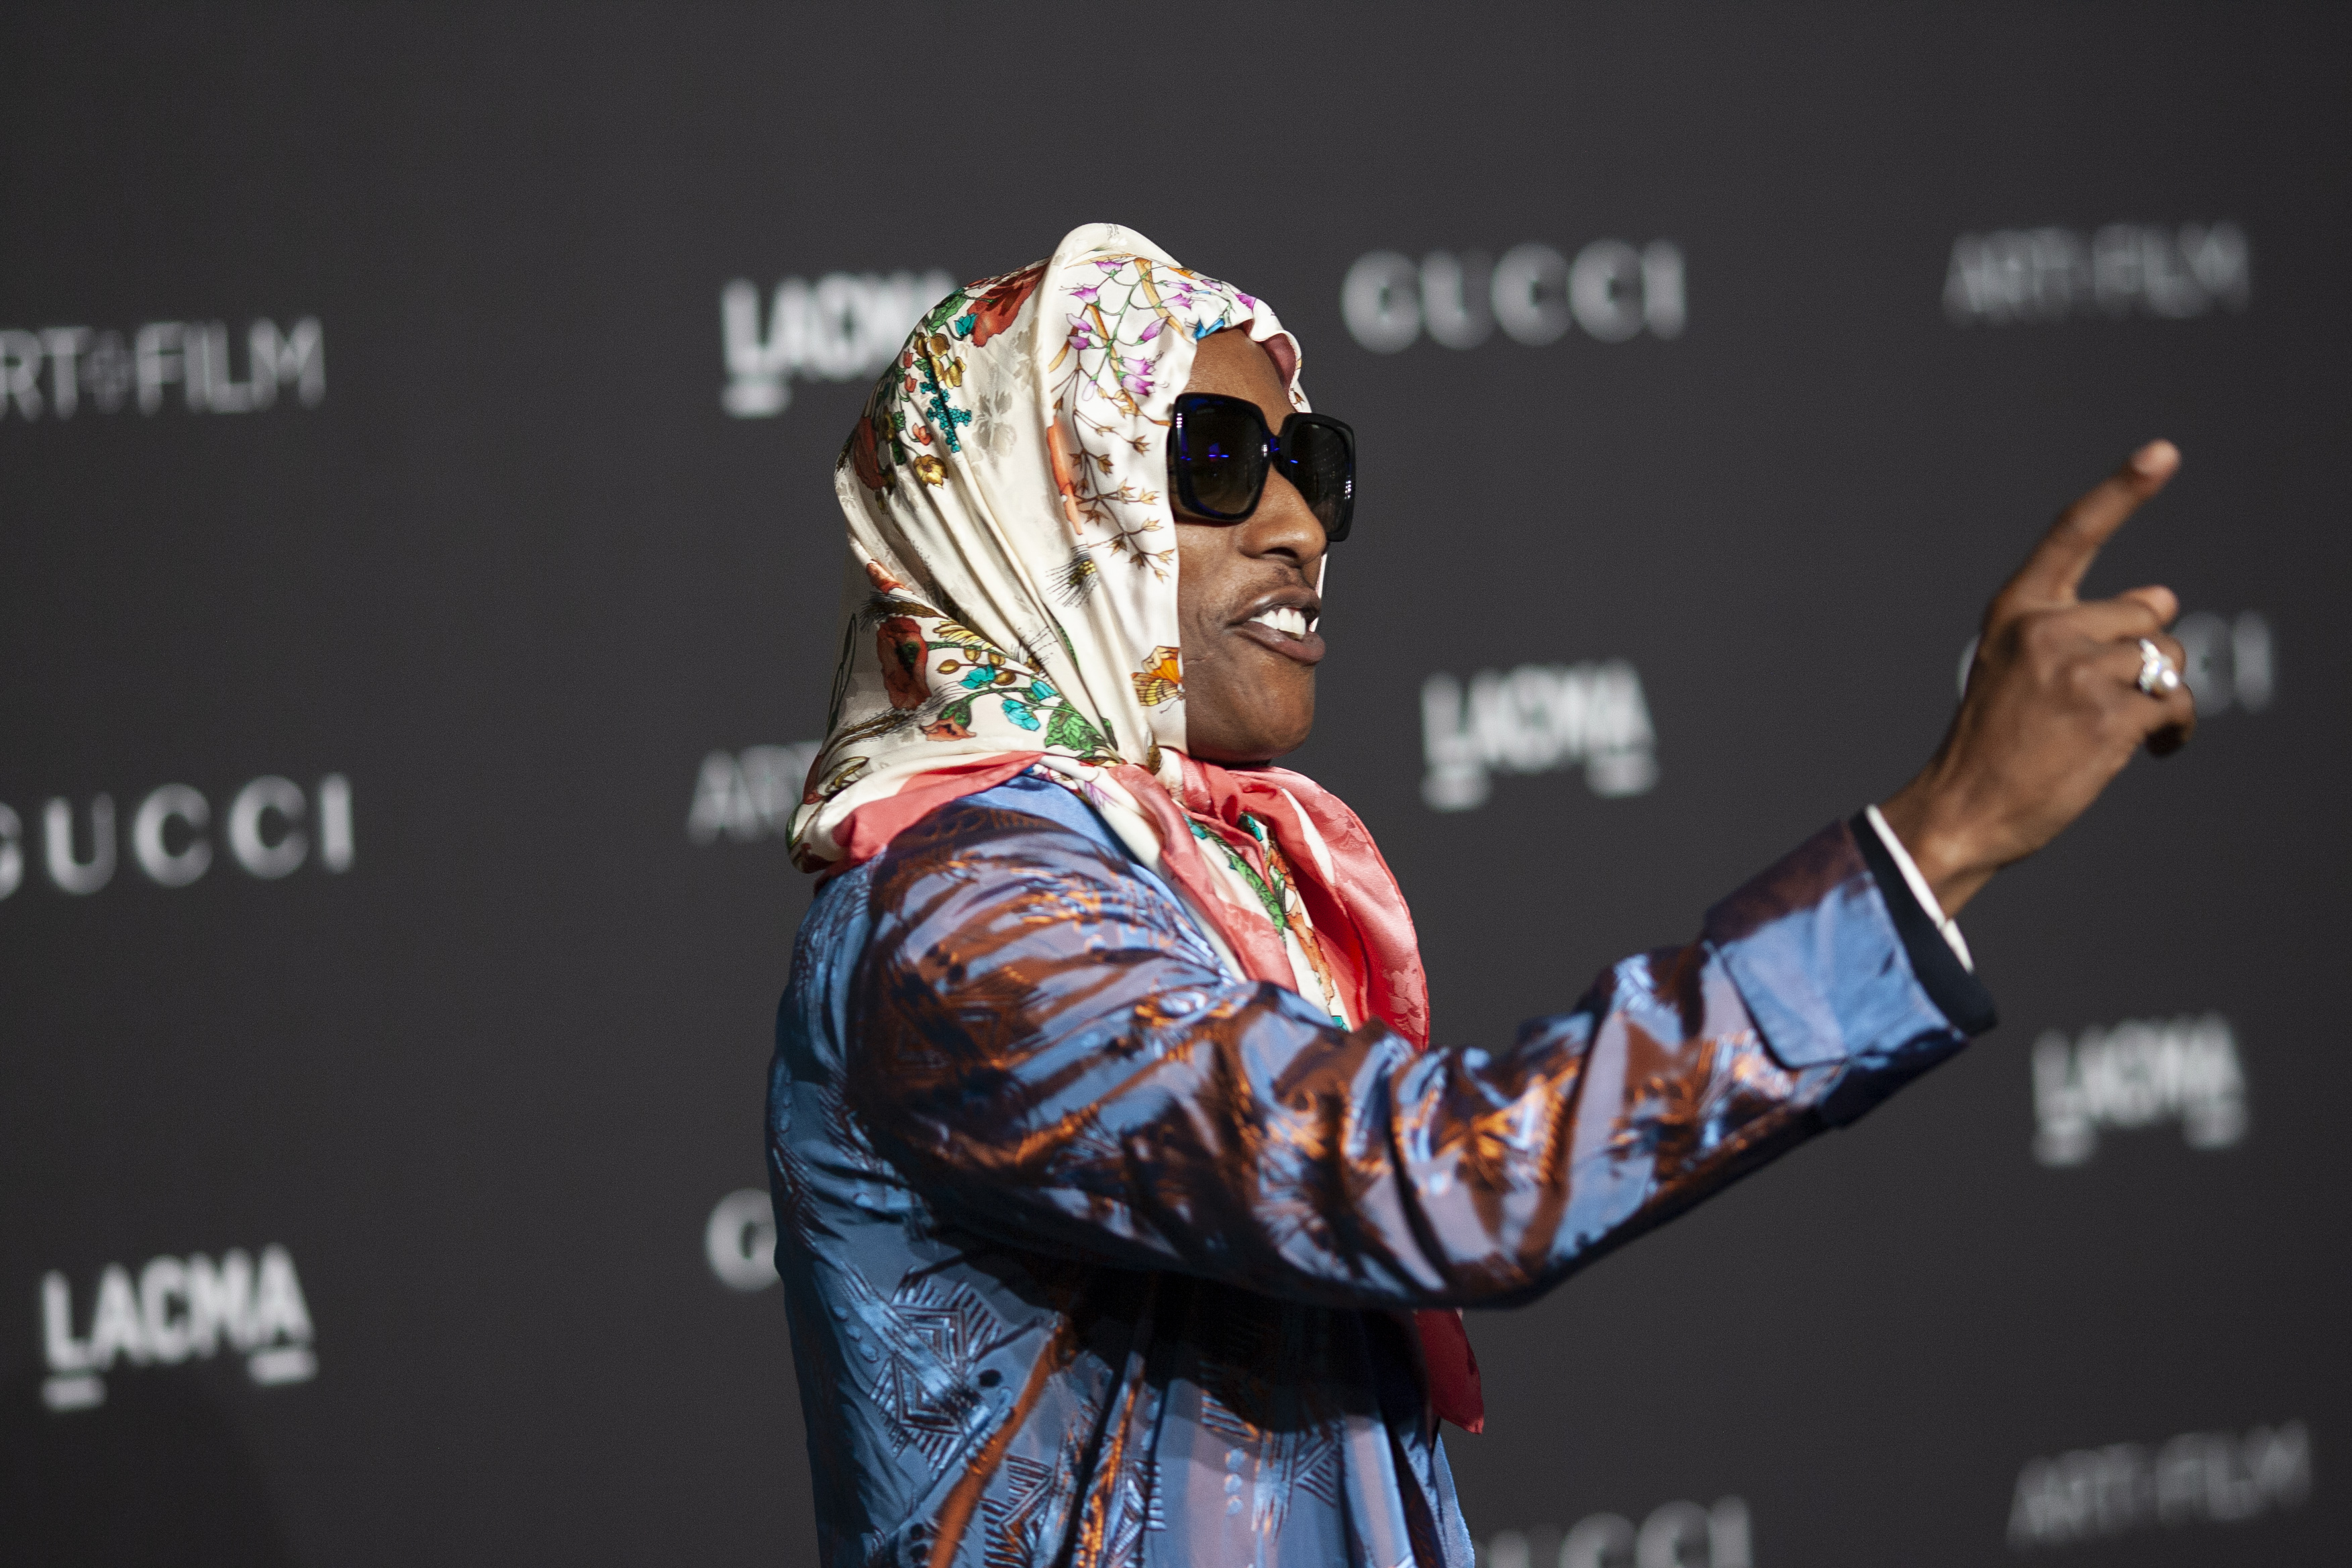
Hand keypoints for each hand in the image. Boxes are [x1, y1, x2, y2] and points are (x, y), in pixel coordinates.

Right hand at [1879, 440, 2196, 916]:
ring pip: (2167, 659)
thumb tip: (2165, 592)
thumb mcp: (2015, 668)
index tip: (2163, 452)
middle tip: (2105, 697)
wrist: (1962, 810)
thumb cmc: (1993, 744)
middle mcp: (2046, 630)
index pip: (2074, 534)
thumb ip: (2081, 625)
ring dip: (2161, 694)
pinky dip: (2174, 730)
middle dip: (2142, 653)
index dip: (2124, 489)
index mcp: (2015, 611)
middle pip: (2146, 611)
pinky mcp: (2108, 716)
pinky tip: (2150, 751)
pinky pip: (2175, 704)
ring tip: (2126, 729)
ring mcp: (2077, 671)